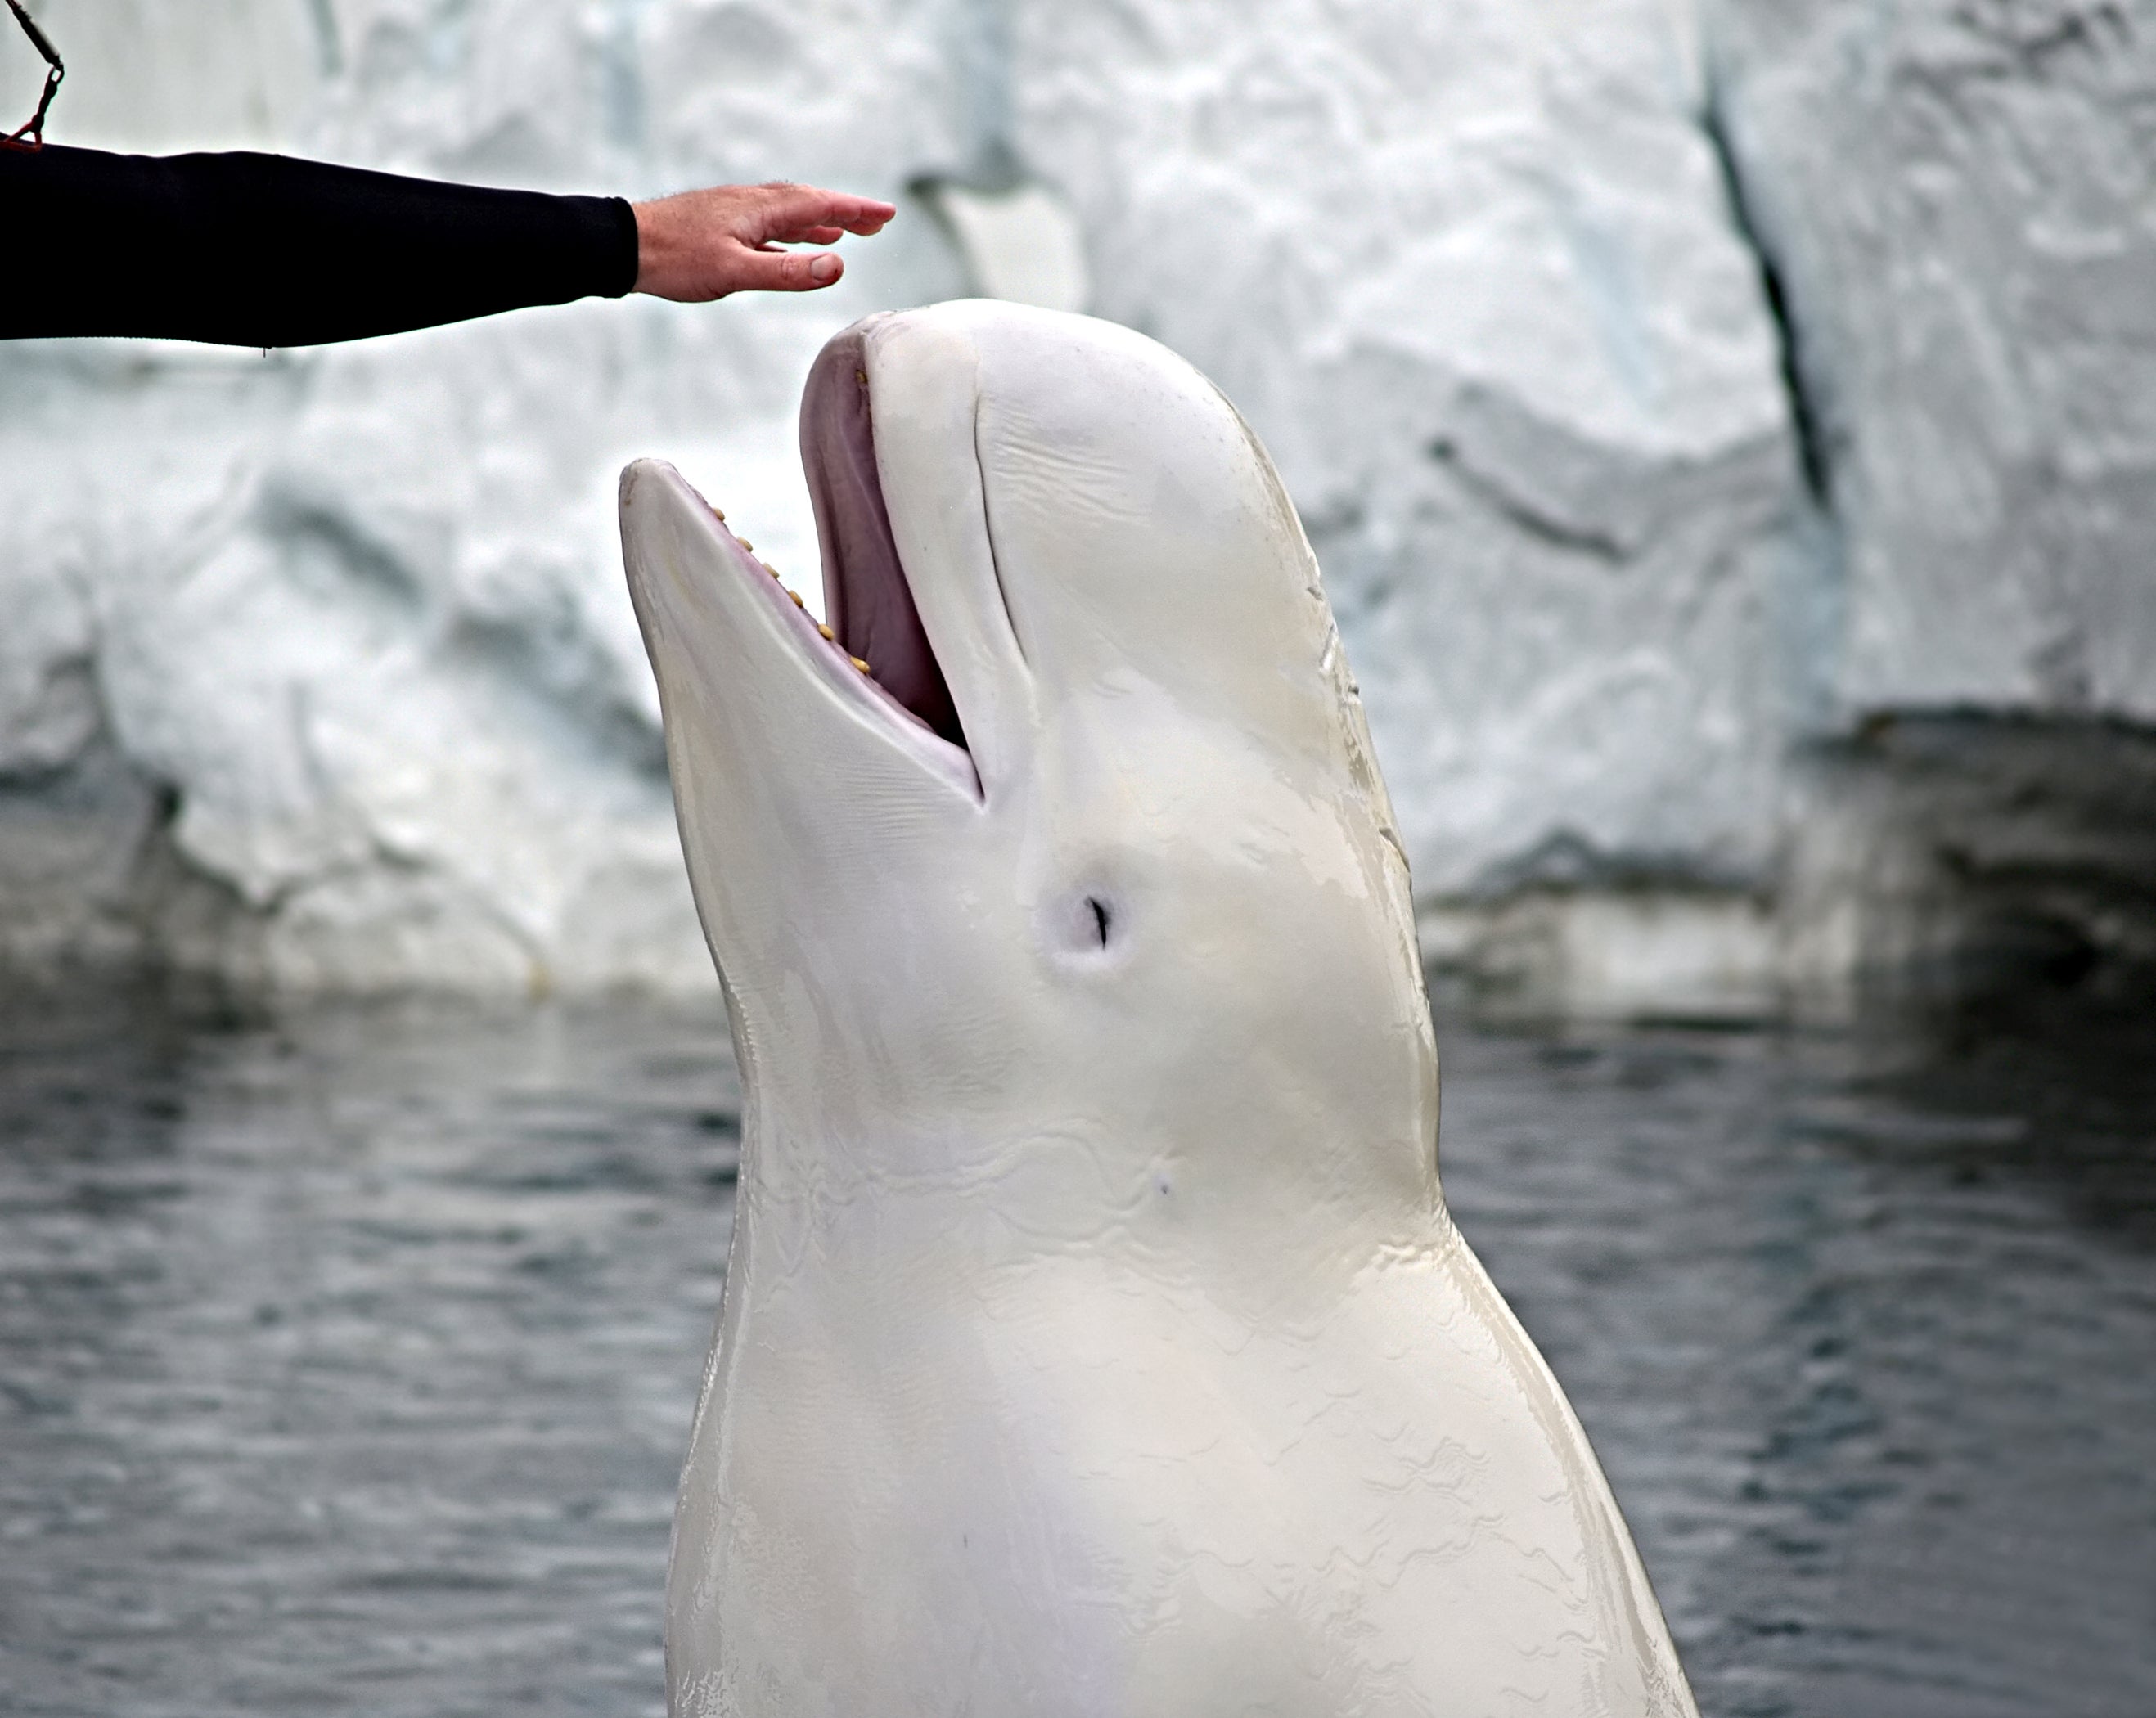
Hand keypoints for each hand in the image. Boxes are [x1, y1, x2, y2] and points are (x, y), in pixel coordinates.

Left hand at [631, 182, 895, 300]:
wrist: (624, 247)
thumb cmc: (677, 260)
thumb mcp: (735, 272)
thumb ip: (788, 272)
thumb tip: (837, 266)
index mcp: (761, 210)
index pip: (821, 204)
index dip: (858, 210)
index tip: (888, 214)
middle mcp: (753, 204)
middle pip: (811, 203)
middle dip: (847, 211)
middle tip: (879, 222)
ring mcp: (737, 213)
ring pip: (790, 213)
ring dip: (821, 219)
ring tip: (847, 230)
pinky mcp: (723, 226)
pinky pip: (771, 226)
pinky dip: (793, 232)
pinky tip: (795, 244)